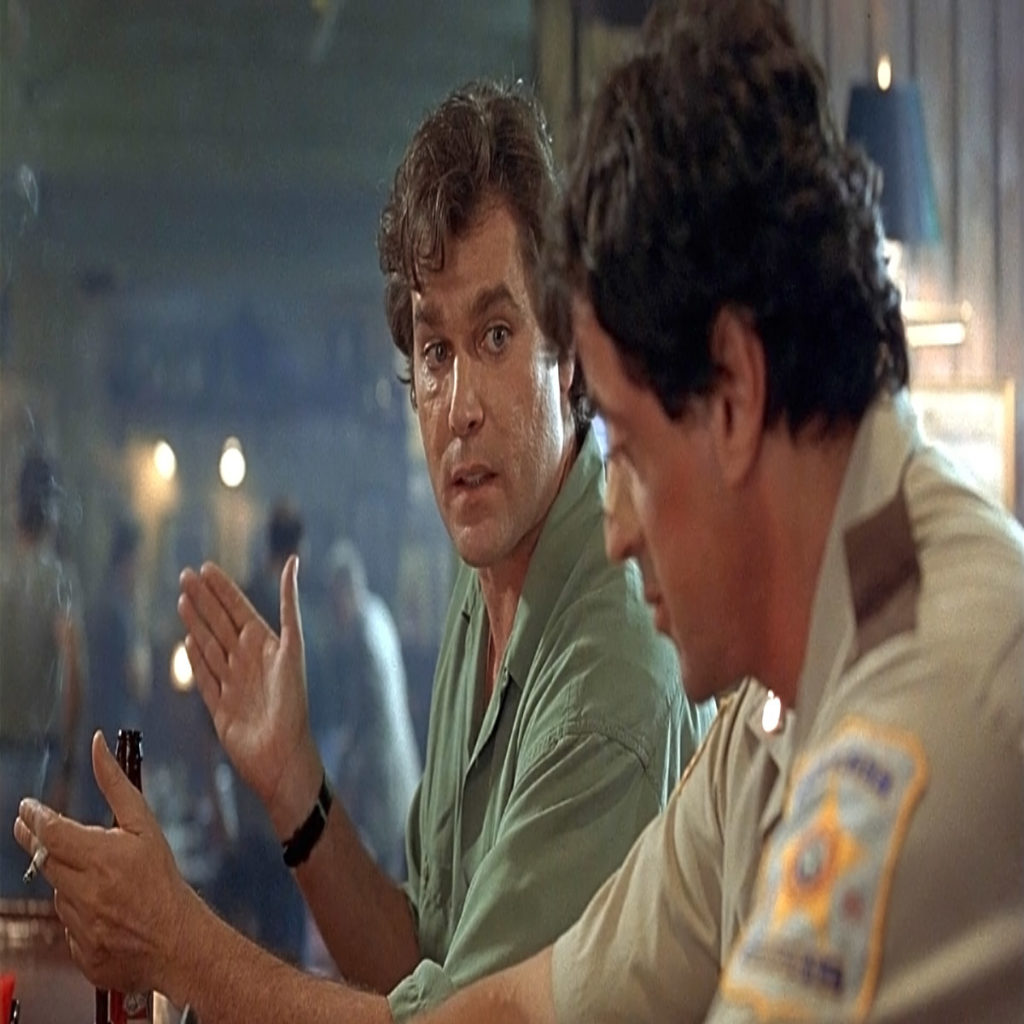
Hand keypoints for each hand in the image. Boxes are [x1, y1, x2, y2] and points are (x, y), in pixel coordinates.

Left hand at [12, 731, 194, 992]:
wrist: (178, 942)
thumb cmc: (165, 882)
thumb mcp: (145, 826)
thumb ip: (116, 785)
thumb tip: (98, 747)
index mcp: (100, 856)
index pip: (50, 831)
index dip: (34, 816)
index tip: (27, 807)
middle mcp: (84, 891)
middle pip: (44, 860)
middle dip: (38, 843)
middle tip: (36, 830)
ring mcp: (78, 923)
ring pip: (57, 892)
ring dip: (68, 880)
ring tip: (98, 878)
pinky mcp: (78, 950)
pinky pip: (67, 924)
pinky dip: (79, 912)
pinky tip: (104, 908)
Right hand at [177, 556, 321, 828]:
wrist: (280, 754)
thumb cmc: (291, 700)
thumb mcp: (292, 645)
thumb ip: (289, 603)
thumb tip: (293, 560)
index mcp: (266, 645)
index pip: (239, 609)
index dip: (223, 589)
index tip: (206, 567)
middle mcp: (249, 660)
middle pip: (221, 622)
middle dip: (204, 598)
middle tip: (184, 574)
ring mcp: (234, 682)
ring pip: (210, 645)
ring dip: (196, 622)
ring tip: (181, 599)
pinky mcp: (221, 706)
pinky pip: (205, 676)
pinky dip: (195, 658)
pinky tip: (186, 641)